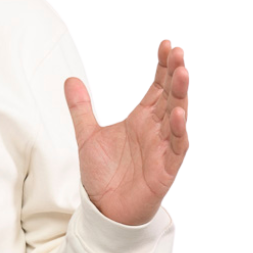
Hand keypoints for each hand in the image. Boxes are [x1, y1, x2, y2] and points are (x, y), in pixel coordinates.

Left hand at [64, 39, 189, 226]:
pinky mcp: (166, 168)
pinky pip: (177, 148)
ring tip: (183, 74)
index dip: (162, 66)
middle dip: (175, 74)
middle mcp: (155, 129)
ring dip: (181, 97)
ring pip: (178, 117)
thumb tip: (69, 79)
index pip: (156, 86)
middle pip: (170, 96)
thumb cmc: (102, 173)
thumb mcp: (86, 135)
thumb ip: (80, 108)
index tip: (167, 44)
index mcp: (141, 118)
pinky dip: (178, 132)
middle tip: (178, 53)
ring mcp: (163, 147)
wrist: (104, 208)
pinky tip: (178, 116)